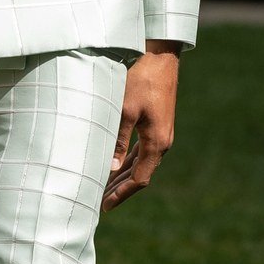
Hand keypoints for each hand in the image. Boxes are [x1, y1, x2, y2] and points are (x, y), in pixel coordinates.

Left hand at [103, 42, 180, 211]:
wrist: (160, 58)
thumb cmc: (141, 81)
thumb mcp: (124, 110)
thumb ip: (117, 141)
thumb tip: (110, 169)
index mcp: (157, 143)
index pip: (139, 179)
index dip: (121, 193)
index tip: (105, 206)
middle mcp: (162, 142)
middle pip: (140, 174)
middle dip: (120, 189)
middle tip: (100, 202)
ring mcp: (161, 133)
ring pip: (141, 163)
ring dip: (124, 176)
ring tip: (105, 187)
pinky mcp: (157, 124)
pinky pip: (143, 150)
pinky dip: (128, 161)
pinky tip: (116, 164)